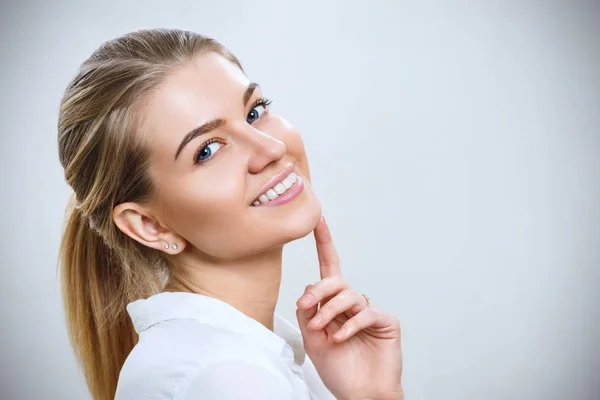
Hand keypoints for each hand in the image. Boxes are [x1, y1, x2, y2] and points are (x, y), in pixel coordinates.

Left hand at [296, 216, 402, 399]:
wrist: (359, 393)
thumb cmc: (338, 368)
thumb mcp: (313, 340)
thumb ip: (308, 313)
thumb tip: (308, 289)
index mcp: (334, 305)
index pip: (329, 269)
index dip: (324, 243)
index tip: (318, 220)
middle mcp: (352, 303)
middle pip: (335, 280)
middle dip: (319, 290)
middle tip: (307, 305)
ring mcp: (369, 310)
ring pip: (348, 294)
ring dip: (330, 311)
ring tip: (322, 330)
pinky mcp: (385, 320)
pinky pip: (366, 312)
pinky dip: (350, 326)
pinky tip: (340, 338)